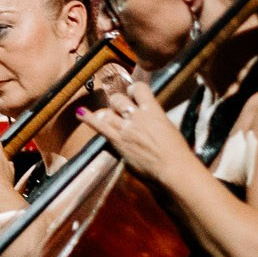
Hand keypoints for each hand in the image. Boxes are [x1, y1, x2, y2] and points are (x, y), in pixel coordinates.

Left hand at [75, 82, 199, 188]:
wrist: (173, 167)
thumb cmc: (177, 151)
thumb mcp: (169, 128)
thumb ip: (157, 120)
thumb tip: (151, 120)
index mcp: (154, 110)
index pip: (139, 89)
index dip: (134, 90)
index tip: (133, 94)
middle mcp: (137, 116)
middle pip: (118, 99)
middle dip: (117, 102)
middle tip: (119, 108)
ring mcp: (126, 128)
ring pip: (107, 111)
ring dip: (106, 113)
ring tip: (106, 115)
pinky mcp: (117, 141)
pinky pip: (99, 126)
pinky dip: (88, 118)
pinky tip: (80, 113)